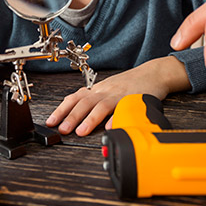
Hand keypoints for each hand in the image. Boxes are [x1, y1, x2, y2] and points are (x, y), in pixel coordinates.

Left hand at [45, 56, 188, 135]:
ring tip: (81, 132)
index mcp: (98, 90)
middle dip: (71, 116)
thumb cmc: (131, 83)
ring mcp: (120, 95)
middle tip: (62, 129)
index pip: (75, 97)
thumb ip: (94, 102)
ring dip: (90, 119)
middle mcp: (106, 91)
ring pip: (102, 105)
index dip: (61, 110)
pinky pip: (124, 110)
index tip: (51, 122)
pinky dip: (116, 119)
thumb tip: (76, 118)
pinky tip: (110, 128)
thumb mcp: (109, 90)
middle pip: (85, 102)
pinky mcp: (134, 99)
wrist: (154, 73)